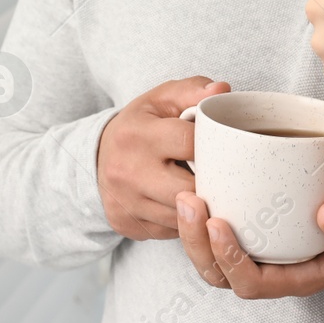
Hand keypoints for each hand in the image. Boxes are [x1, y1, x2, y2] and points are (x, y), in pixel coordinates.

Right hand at [96, 76, 228, 240]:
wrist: (98, 156)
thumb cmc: (140, 125)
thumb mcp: (161, 99)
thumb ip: (193, 90)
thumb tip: (222, 90)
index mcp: (137, 134)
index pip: (190, 143)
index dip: (214, 145)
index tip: (224, 147)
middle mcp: (127, 170)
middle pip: (190, 188)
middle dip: (212, 183)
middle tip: (226, 176)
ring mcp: (125, 202)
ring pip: (182, 215)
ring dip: (201, 207)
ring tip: (208, 190)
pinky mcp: (125, 225)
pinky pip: (170, 231)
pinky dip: (183, 221)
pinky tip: (186, 206)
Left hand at [174, 189, 323, 297]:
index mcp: (300, 278)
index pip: (252, 284)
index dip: (230, 260)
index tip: (218, 224)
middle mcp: (276, 270)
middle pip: (221, 274)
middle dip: (196, 243)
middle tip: (188, 201)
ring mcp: (266, 251)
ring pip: (214, 256)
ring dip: (194, 230)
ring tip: (186, 195)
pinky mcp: (261, 229)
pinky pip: (225, 231)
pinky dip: (207, 215)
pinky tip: (200, 184)